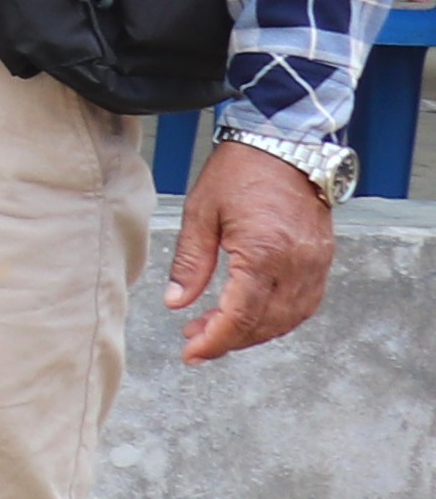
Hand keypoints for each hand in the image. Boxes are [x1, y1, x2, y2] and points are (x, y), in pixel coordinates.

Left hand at [163, 141, 336, 361]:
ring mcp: (315, 264)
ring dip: (254, 332)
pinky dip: (278, 317)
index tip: (191, 353)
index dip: (215, 341)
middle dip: (229, 339)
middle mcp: (296, 265)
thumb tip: (176, 303)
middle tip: (195, 341)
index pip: (241, 315)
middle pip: (265, 323)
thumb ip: (190, 263)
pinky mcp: (323, 259)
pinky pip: (304, 303)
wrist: (285, 145)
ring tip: (216, 329)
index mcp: (263, 254)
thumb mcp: (200, 213)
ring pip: (288, 318)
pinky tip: (252, 315)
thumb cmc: (239, 173)